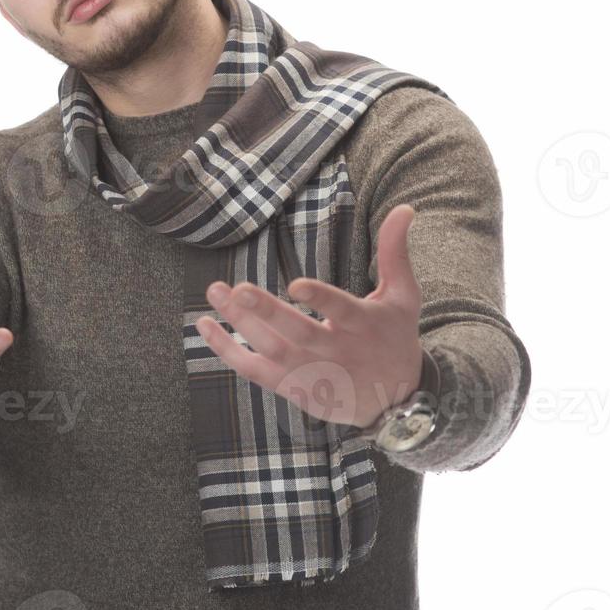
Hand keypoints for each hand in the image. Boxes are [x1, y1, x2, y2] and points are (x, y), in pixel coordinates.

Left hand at [195, 203, 423, 429]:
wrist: (394, 401)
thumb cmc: (395, 338)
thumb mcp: (403, 297)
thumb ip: (394, 253)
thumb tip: (404, 208)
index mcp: (362, 325)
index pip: (340, 311)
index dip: (319, 299)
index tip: (296, 284)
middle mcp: (334, 351)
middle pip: (296, 333)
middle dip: (266, 312)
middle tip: (237, 289)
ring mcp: (310, 372)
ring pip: (270, 350)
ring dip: (239, 323)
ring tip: (215, 292)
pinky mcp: (292, 388)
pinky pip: (253, 370)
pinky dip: (227, 351)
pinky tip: (205, 326)